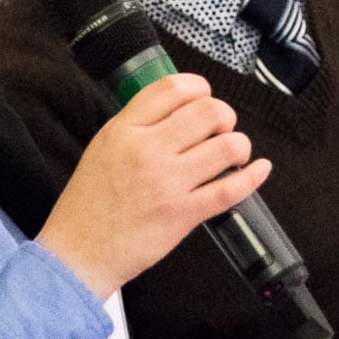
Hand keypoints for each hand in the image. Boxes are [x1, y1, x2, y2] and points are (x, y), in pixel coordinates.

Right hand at [36, 74, 269, 299]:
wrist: (79, 251)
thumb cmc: (88, 204)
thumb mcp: (103, 147)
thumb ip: (137, 125)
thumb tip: (177, 110)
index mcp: (125, 130)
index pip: (173, 89)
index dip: (199, 87)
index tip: (204, 96)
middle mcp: (148, 151)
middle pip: (208, 111)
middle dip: (225, 116)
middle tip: (221, 129)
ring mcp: (168, 183)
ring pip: (227, 146)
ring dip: (239, 145)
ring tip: (233, 153)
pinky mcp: (183, 214)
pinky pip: (231, 189)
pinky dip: (253, 176)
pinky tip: (259, 169)